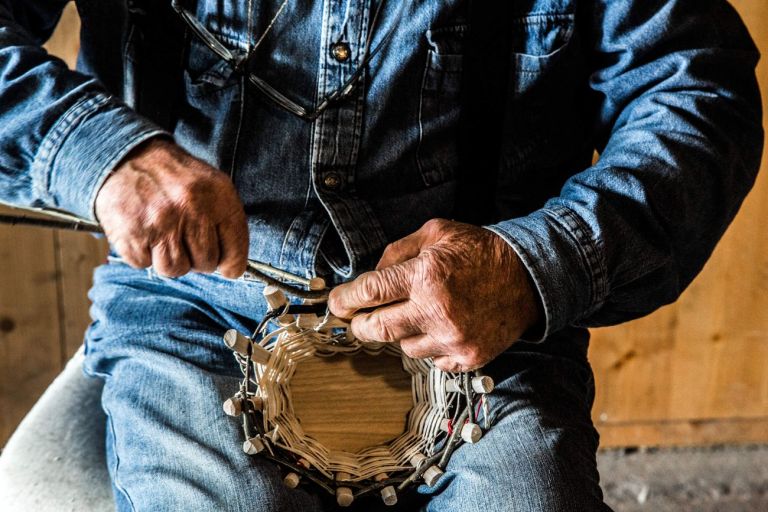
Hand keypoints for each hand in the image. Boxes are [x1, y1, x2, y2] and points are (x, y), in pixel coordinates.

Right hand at [95, 138, 248, 277]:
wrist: (127, 156)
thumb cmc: (175, 178)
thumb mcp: (213, 186)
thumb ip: (227, 223)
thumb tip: (232, 266)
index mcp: (217, 197)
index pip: (235, 249)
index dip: (232, 264)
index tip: (228, 268)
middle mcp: (190, 209)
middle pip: (205, 263)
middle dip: (197, 258)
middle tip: (185, 239)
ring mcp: (159, 223)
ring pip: (174, 269)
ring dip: (169, 258)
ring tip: (164, 235)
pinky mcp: (131, 234)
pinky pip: (143, 264)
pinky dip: (143, 254)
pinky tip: (144, 233)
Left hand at [328, 219, 541, 371]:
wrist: (529, 277)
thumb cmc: (480, 252)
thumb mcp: (435, 234)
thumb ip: (397, 252)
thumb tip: (369, 275)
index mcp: (426, 276)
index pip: (370, 292)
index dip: (345, 299)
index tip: (337, 303)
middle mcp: (437, 311)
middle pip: (377, 330)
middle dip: (361, 325)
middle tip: (360, 318)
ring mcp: (453, 339)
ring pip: (403, 347)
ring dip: (401, 332)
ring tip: (418, 313)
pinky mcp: (467, 358)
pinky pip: (430, 360)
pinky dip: (428, 345)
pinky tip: (440, 326)